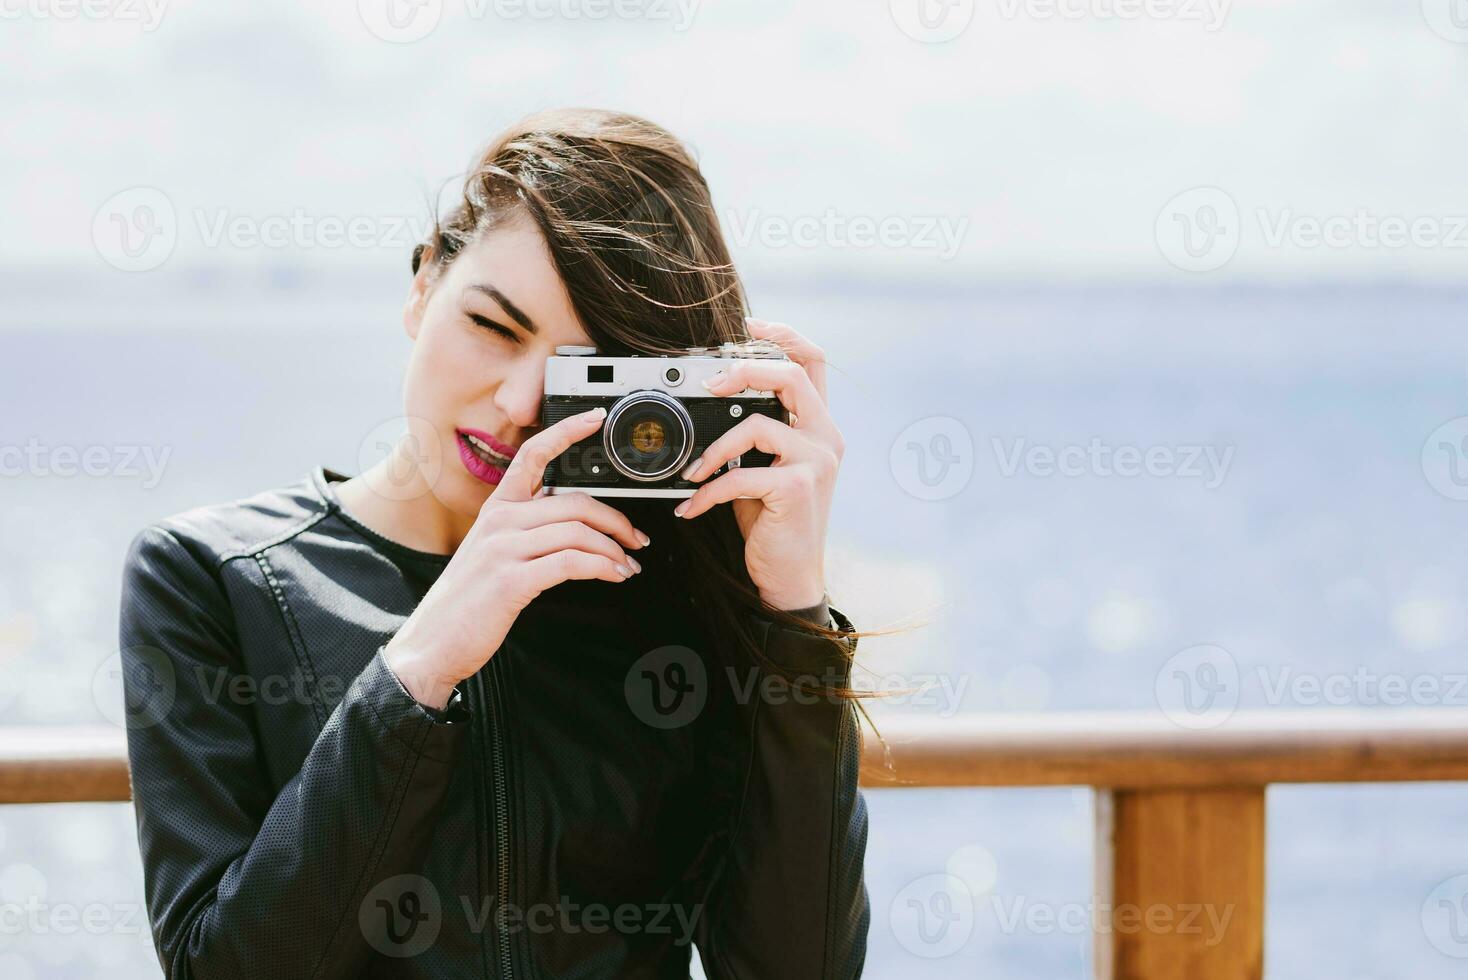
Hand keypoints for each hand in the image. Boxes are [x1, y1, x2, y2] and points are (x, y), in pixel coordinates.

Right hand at [384, 406, 650, 708]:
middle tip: (637, 539)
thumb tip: (572, 528)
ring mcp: (503, 548)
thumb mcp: (490, 555)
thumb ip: (524, 534)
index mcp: (496, 509)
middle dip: (617, 520)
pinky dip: (602, 567)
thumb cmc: (467, 604)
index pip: (532, 455)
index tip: (595, 418)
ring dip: (614, 550)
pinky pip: (571, 562)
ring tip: (627, 566)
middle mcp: (499, 521)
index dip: (566, 432)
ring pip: (578, 531)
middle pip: (575, 503)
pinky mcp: (511, 579)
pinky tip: (613, 576)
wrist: (432, 643)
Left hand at [673, 318, 842, 610]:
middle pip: (791, 374)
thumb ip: (753, 434)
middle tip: (709, 383)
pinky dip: (707, 492)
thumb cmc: (773, 522)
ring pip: (757, 425)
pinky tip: (691, 507)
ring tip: (691, 471)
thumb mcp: (764, 469)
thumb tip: (709, 400)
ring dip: (713, 448)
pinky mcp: (798, 489)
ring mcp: (817, 462)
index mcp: (820, 425)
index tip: (747, 324)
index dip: (782, 332)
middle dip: (744, 368)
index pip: (813, 359)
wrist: (789, 576)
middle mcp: (827, 437)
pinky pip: (741, 475)